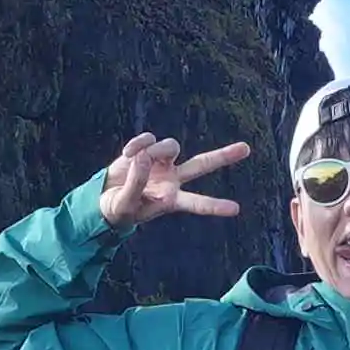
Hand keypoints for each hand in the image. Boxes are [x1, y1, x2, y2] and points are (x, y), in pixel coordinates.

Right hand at [97, 132, 254, 229]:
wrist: (102, 198)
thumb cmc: (118, 208)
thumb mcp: (126, 204)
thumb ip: (136, 184)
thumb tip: (145, 158)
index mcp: (170, 199)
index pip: (196, 203)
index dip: (214, 206)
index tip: (235, 210)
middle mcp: (172, 179)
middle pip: (202, 165)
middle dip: (223, 157)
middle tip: (247, 149)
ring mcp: (161, 163)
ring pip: (170, 146)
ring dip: (154, 150)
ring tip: (135, 160)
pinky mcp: (147, 150)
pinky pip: (149, 139)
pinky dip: (137, 144)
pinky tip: (127, 154)